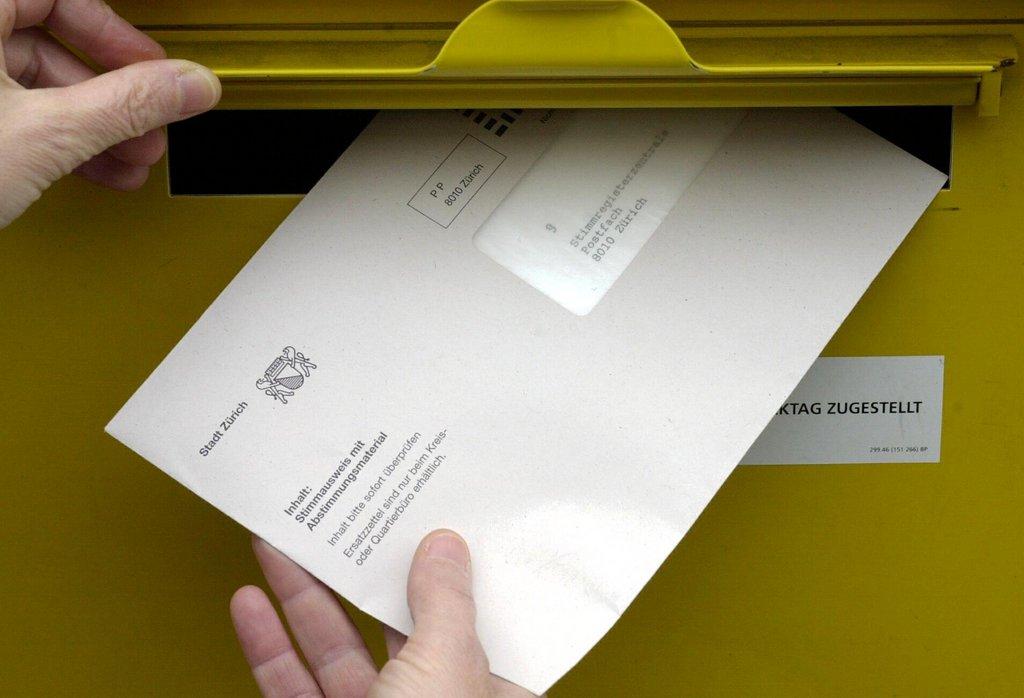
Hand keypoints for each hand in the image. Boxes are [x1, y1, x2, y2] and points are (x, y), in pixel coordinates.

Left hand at [0, 0, 220, 227]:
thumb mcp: (46, 132)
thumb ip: (125, 104)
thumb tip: (189, 85)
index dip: (114, 33)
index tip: (150, 67)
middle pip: (51, 43)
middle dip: (114, 95)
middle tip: (149, 122)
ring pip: (36, 87)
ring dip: (96, 127)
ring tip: (132, 158)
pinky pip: (18, 117)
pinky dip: (59, 144)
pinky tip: (96, 170)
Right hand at [231, 530, 540, 697]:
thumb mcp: (447, 666)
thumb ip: (444, 603)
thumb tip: (446, 545)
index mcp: (483, 691)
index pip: (465, 615)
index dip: (440, 568)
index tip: (416, 523)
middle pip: (390, 624)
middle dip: (354, 573)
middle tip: (333, 525)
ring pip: (333, 651)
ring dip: (299, 599)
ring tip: (278, 546)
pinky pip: (292, 687)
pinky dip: (268, 646)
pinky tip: (251, 606)